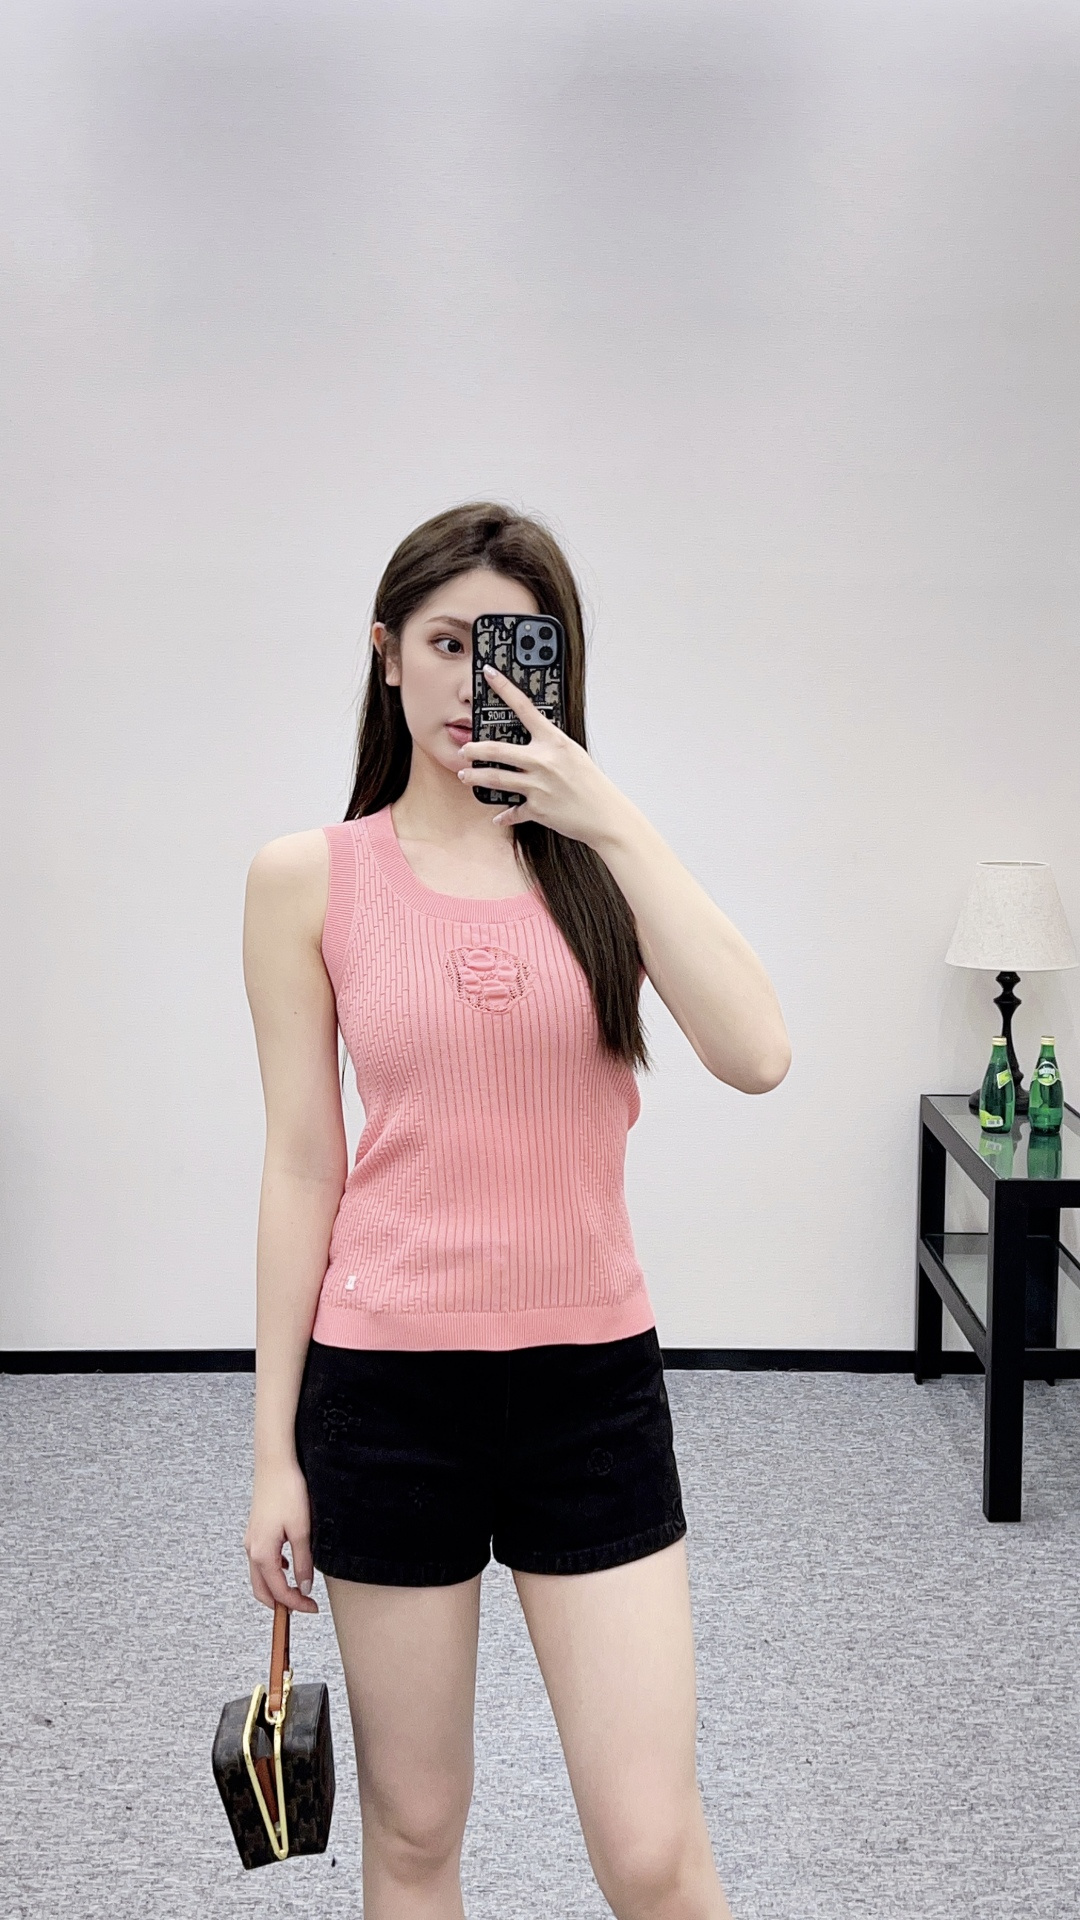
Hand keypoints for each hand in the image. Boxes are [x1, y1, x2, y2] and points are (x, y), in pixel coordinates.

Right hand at [243, 1460, 319, 1612]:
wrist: (275, 1464)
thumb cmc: (288, 1492)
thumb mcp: (302, 1530)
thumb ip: (303, 1562)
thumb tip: (304, 1588)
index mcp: (262, 1553)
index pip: (278, 1591)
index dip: (296, 1604)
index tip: (312, 1608)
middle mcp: (252, 1549)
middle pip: (262, 1590)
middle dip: (281, 1603)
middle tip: (303, 1607)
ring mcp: (252, 1540)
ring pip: (260, 1576)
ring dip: (276, 1588)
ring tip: (297, 1590)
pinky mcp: (256, 1531)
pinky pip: (261, 1561)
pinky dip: (272, 1572)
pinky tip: (289, 1566)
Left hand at [457, 663, 627, 840]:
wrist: (605, 814)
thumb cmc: (592, 784)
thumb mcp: (573, 753)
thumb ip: (549, 745)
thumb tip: (530, 741)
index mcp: (554, 741)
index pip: (524, 707)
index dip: (504, 688)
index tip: (489, 674)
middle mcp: (543, 761)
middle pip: (497, 750)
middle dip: (474, 750)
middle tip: (465, 750)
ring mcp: (538, 785)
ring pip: (496, 779)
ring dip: (475, 777)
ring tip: (465, 775)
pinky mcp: (536, 808)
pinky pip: (512, 811)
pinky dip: (504, 814)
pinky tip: (497, 814)